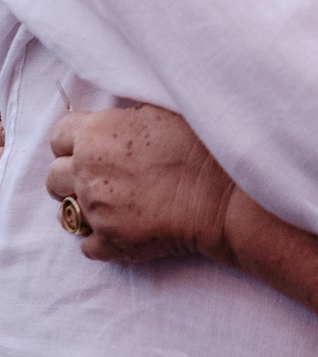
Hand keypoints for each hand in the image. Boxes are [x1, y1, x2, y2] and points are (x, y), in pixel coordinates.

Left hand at [47, 105, 235, 264]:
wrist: (225, 194)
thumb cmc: (201, 146)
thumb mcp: (161, 111)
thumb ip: (124, 117)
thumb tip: (113, 121)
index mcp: (97, 133)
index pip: (58, 136)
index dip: (74, 141)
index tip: (92, 147)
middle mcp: (88, 171)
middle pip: (54, 177)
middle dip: (73, 176)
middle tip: (103, 177)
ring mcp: (96, 210)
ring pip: (66, 214)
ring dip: (84, 208)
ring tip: (113, 204)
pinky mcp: (110, 242)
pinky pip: (88, 245)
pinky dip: (103, 239)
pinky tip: (127, 227)